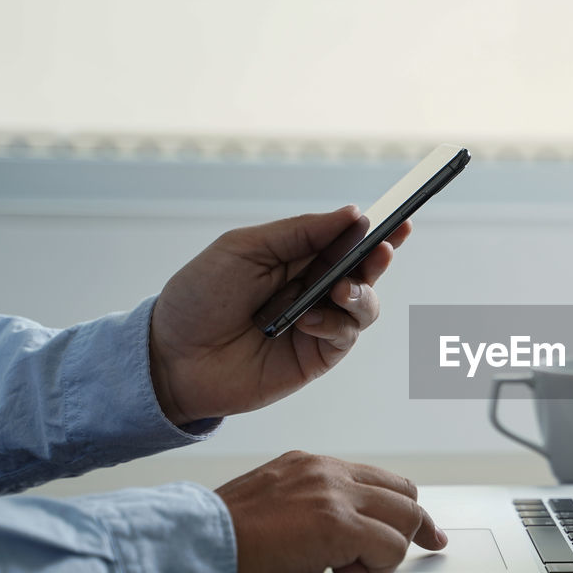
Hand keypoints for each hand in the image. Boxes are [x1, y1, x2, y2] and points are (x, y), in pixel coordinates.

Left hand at [149, 205, 411, 425]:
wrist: (172, 358)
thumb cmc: (198, 299)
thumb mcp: (244, 249)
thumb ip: (299, 232)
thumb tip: (351, 214)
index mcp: (296, 257)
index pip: (345, 238)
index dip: (375, 229)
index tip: (400, 218)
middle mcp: (313, 288)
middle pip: (365, 269)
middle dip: (379, 257)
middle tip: (382, 249)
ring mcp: (318, 323)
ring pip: (365, 303)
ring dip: (360, 292)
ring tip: (339, 290)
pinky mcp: (317, 355)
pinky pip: (346, 334)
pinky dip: (334, 323)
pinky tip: (309, 321)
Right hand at [215, 451, 446, 572]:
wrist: (188, 551)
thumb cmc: (217, 544)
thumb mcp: (267, 511)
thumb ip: (306, 511)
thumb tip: (335, 538)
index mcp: (307, 465)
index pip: (375, 479)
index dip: (401, 508)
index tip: (419, 528)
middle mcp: (325, 472)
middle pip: (403, 493)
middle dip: (415, 525)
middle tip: (428, 547)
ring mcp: (334, 495)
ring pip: (405, 518)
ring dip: (389, 552)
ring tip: (350, 570)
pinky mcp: (339, 525)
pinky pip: (391, 548)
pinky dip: (377, 570)